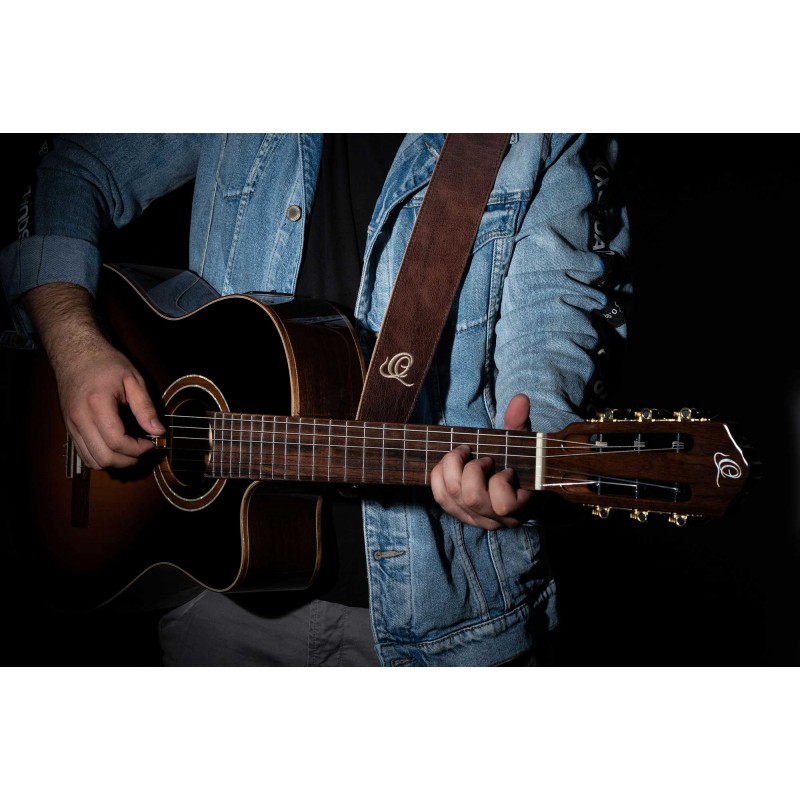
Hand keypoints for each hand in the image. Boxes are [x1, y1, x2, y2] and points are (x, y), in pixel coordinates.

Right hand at [55, 339, 164, 469]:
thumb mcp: (133, 380)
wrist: (75, 354)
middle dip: (127, 460)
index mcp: (97, 405)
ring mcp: (71, 425)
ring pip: (92, 460)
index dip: (137, 449)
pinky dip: (102, 457)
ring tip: (131, 450)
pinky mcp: (69, 429)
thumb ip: (145, 407)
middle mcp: (80, 419)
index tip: (151, 443)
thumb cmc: (106, 363)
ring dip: (114, 462)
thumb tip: (158, 431)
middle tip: (142, 450)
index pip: (117, 441)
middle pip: (103, 457)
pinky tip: (116, 447)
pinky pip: (84, 454)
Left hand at [430, 393, 532, 529]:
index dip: (500, 482)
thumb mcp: (523, 444)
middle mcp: (496, 519)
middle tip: (480, 457)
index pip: (505, 504)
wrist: (509, 484)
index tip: (506, 469)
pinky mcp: (457, 514)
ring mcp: (475, 518)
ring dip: (454, 469)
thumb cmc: (518, 464)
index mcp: (520, 506)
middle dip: (472, 469)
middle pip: (473, 497)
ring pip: (453, 496)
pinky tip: (449, 464)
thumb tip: (520, 399)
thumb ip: (520, 423)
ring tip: (464, 456)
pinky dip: (439, 475)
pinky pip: (439, 496)